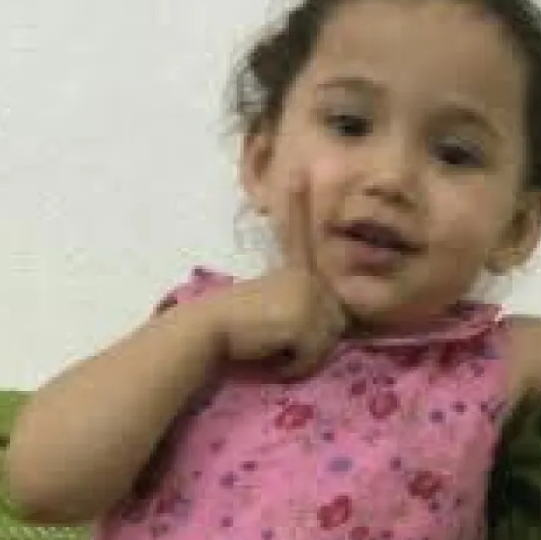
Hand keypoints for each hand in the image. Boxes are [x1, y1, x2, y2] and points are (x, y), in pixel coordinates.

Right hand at [218, 180, 346, 379]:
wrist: (205, 332)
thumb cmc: (228, 335)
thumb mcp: (271, 314)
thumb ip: (297, 311)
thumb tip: (332, 322)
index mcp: (290, 270)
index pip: (298, 238)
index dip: (297, 207)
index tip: (297, 173)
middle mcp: (305, 275)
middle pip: (335, 324)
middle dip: (310, 346)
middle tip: (271, 343)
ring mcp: (309, 291)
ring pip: (327, 342)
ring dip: (301, 358)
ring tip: (268, 347)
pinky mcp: (306, 311)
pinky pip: (314, 355)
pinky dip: (294, 366)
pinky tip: (269, 350)